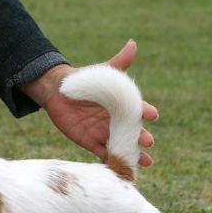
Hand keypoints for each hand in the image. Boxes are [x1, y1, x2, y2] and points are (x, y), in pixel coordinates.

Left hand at [20, 39, 157, 165]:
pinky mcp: (90, 142)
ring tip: (146, 162)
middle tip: (149, 142)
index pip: (137, 109)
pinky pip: (103, 153)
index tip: (153, 114)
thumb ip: (118, 62)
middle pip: (133, 131)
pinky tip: (121, 169)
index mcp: (122, 104)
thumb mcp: (102, 72)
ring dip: (134, 153)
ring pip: (122, 145)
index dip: (145, 111)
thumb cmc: (84, 80)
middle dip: (142, 137)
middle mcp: (116, 120)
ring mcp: (104, 132)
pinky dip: (112, 160)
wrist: (59, 91)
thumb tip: (133, 44)